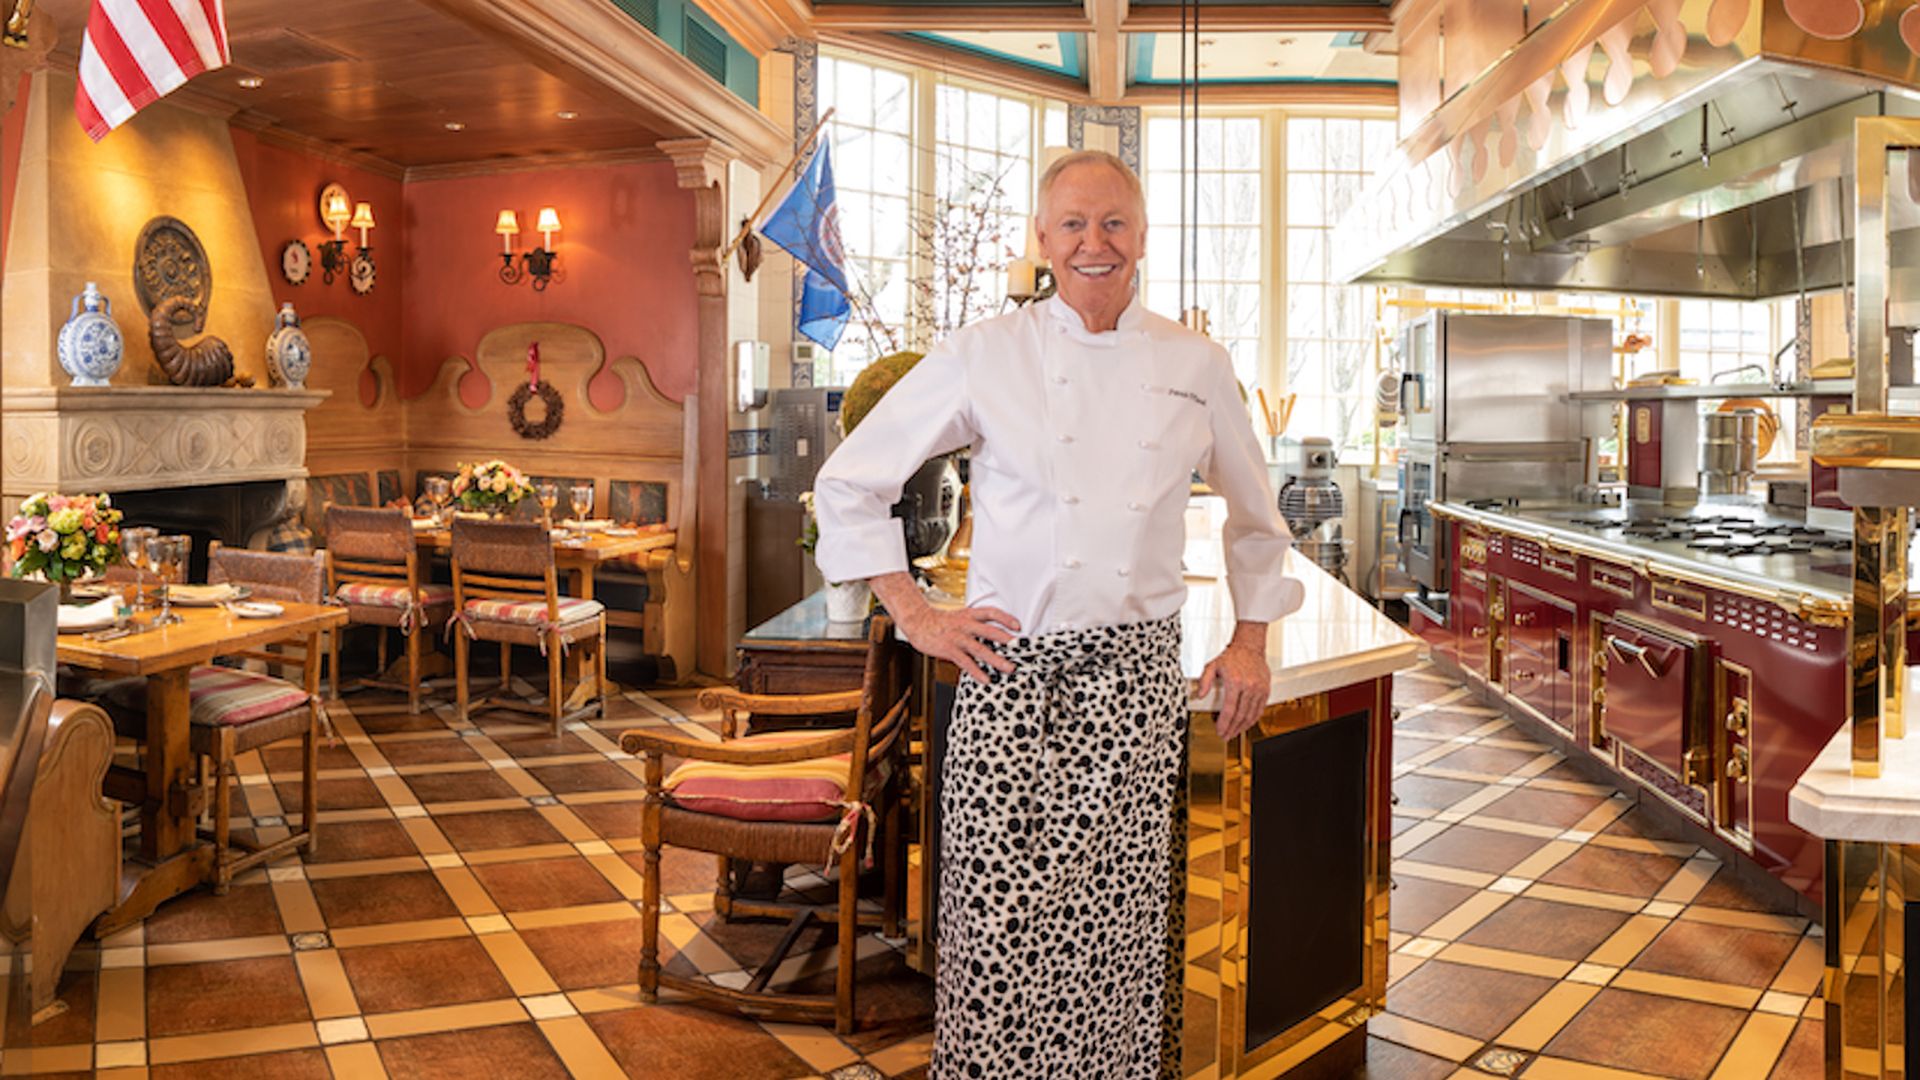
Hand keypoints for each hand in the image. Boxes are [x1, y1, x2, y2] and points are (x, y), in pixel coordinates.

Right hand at [896, 603, 1021, 683]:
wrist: (917, 622)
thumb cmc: (940, 622)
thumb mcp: (959, 617)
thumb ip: (974, 624)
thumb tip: (992, 635)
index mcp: (969, 614)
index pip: (991, 612)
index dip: (1005, 618)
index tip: (1018, 626)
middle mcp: (965, 624)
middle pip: (989, 631)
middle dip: (1006, 640)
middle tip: (1020, 649)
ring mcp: (957, 637)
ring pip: (980, 648)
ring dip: (996, 659)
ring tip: (1009, 668)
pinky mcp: (949, 649)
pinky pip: (965, 662)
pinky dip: (977, 671)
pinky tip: (986, 679)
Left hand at [1195, 642, 1268, 739]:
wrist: (1250, 647)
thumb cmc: (1232, 656)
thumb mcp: (1213, 665)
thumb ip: (1205, 681)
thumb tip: (1200, 694)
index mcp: (1234, 682)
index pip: (1229, 710)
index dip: (1224, 724)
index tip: (1220, 731)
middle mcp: (1248, 687)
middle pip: (1240, 715)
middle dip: (1232, 729)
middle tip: (1226, 736)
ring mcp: (1259, 689)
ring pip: (1251, 715)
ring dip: (1242, 727)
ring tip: (1234, 733)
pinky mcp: (1265, 690)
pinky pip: (1260, 709)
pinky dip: (1253, 719)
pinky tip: (1246, 724)